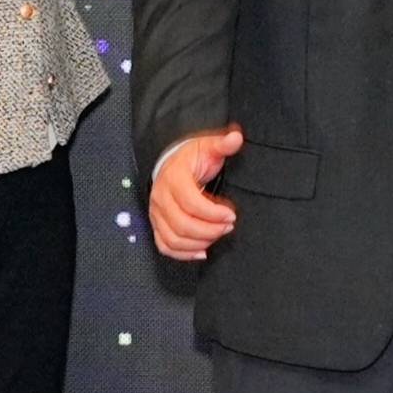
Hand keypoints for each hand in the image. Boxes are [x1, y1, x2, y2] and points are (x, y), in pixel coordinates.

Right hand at [150, 128, 244, 259]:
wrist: (172, 163)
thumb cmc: (192, 158)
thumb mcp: (208, 146)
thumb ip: (223, 144)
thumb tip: (236, 138)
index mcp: (174, 178)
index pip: (191, 203)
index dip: (213, 213)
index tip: (231, 215)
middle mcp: (161, 197)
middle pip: (182, 225)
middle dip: (210, 230)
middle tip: (228, 226)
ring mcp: (157, 213)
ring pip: (174, 239)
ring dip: (199, 243)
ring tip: (217, 235)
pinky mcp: (157, 224)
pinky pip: (165, 245)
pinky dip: (182, 254)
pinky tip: (201, 251)